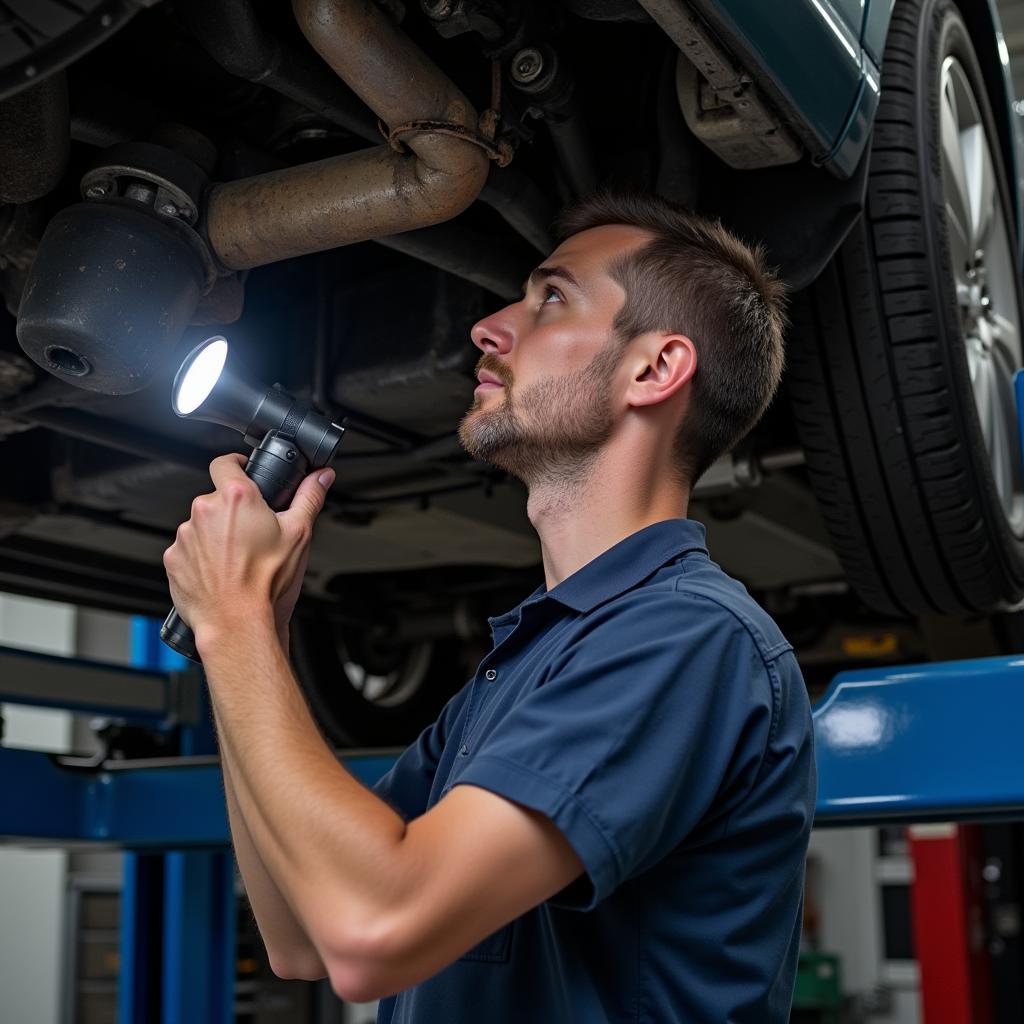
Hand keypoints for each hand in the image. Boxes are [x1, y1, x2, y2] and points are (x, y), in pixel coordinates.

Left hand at [162, 453, 334, 652]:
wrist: (237, 622)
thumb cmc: (266, 582)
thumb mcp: (299, 534)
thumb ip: (309, 497)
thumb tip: (320, 477)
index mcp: (235, 497)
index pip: (225, 462)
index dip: (236, 465)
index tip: (243, 472)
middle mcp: (204, 511)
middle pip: (216, 499)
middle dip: (232, 512)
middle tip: (252, 533)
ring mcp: (185, 535)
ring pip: (201, 526)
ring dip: (215, 536)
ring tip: (237, 559)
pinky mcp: (173, 559)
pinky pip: (187, 550)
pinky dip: (201, 558)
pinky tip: (221, 572)